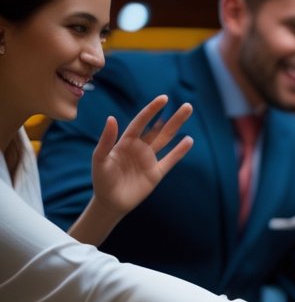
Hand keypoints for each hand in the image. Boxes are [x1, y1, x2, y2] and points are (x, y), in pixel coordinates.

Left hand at [90, 95, 192, 222]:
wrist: (110, 202)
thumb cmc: (101, 179)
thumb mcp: (100, 159)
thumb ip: (106, 139)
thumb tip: (112, 118)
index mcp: (125, 142)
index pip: (141, 122)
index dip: (152, 110)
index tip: (163, 99)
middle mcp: (140, 148)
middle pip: (159, 129)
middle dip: (173, 118)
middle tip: (187, 106)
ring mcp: (149, 160)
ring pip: (166, 141)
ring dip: (177, 128)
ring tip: (188, 117)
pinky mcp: (156, 173)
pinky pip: (170, 160)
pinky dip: (179, 151)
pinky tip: (188, 141)